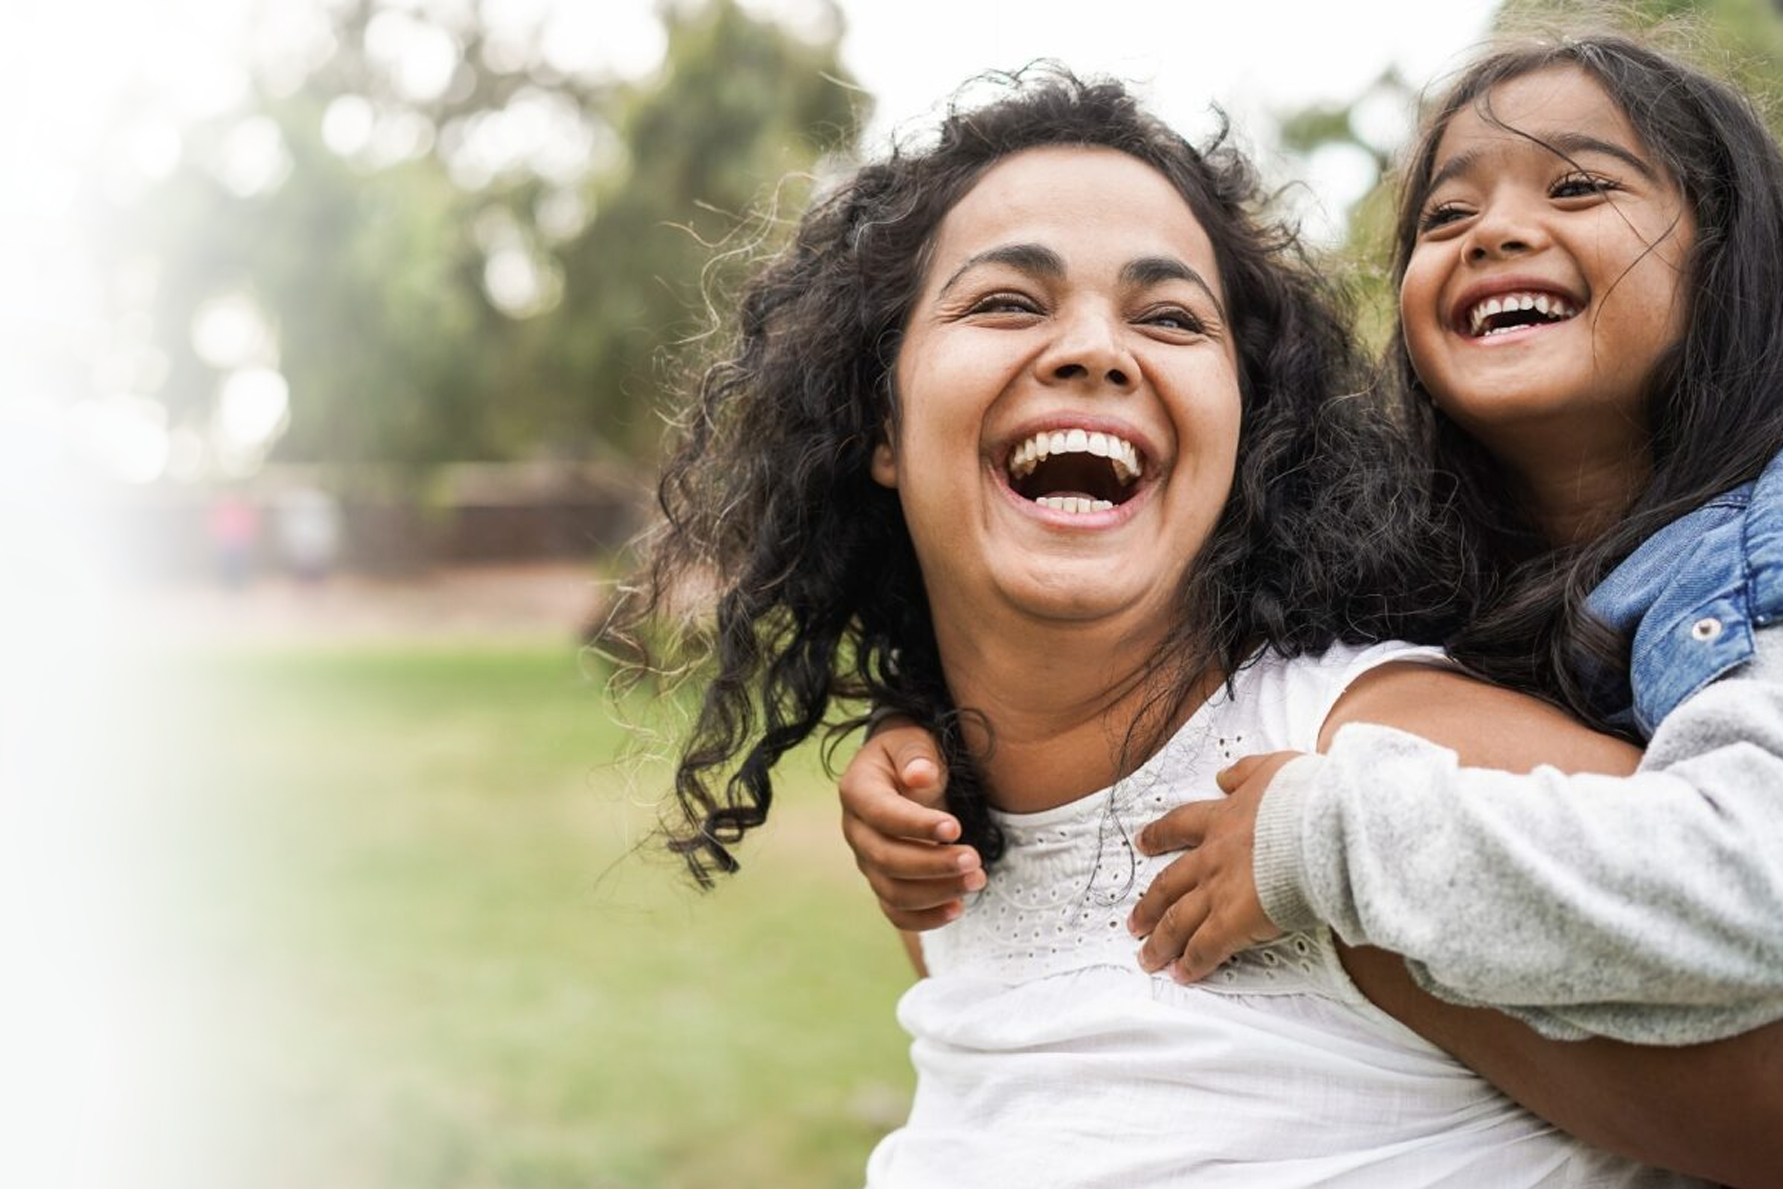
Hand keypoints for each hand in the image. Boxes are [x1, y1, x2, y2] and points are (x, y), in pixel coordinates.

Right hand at [839, 720, 983, 930]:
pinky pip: (897, 911)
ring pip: (892, 891)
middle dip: (933, 864)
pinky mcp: (884, 882)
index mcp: (857, 790)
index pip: (881, 814)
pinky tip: (958, 908)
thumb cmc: (911, 754)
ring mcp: (867, 861)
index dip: (916, 825)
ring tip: (977, 880)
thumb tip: (920, 776)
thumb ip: (916, 754)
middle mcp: (856, 830)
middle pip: (885, 859)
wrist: (905, 772)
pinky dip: (926, 918)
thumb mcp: (912, 740)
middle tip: (975, 860)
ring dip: (936, 892)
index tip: (956, 828)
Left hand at [1126, 750, 1301, 981]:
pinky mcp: (1233, 921)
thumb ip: (1245, 772)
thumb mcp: (1272, 768)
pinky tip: (1182, 975)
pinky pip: (1205, 948)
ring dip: (1160, 942)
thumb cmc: (1306, 798)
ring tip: (1148, 958)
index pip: (1180, 826)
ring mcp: (1219, 891)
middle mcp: (1212, 857)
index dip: (1159, 836)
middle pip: (1168, 884)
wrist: (1320, 826)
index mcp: (1222, 819)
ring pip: (1177, 921)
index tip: (1143, 843)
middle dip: (1149, 905)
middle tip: (1134, 922)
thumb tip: (1224, 775)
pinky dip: (1192, 964)